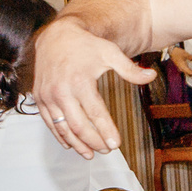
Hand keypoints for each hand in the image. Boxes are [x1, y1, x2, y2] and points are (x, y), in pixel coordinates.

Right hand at [34, 18, 154, 157]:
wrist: (56, 36)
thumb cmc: (85, 45)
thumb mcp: (110, 53)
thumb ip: (130, 69)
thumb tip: (152, 76)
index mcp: (80, 81)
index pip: (96, 114)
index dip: (106, 131)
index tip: (116, 144)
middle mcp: (61, 91)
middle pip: (79, 126)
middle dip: (94, 141)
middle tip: (106, 150)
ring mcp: (48, 96)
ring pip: (63, 129)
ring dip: (77, 144)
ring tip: (91, 154)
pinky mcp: (39, 98)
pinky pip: (49, 123)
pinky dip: (60, 136)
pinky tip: (71, 145)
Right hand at [170, 46, 191, 76]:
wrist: (172, 51)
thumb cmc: (178, 52)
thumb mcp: (185, 54)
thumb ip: (190, 57)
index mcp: (183, 67)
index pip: (191, 73)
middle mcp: (182, 69)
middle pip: (191, 75)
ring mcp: (182, 69)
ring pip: (189, 74)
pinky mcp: (182, 67)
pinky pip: (188, 72)